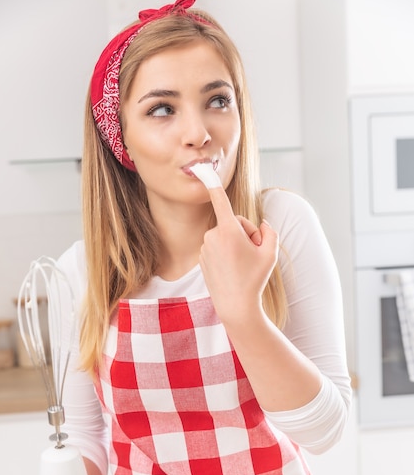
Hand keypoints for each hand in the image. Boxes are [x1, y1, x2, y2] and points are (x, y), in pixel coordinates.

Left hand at [199, 186, 278, 322]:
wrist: (236, 306)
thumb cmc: (254, 279)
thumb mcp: (271, 253)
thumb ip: (269, 231)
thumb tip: (262, 224)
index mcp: (229, 230)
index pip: (220, 201)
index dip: (213, 184)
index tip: (202, 168)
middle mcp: (213, 236)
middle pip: (234, 223)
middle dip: (245, 234)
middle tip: (253, 254)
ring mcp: (206, 248)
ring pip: (226, 236)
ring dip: (236, 245)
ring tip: (242, 265)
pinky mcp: (202, 258)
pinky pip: (218, 247)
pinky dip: (226, 254)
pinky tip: (232, 270)